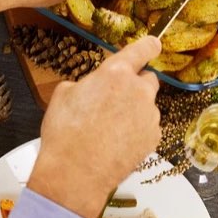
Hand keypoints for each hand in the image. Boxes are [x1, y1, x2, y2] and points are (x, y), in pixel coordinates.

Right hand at [28, 37, 161, 217]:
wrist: (75, 173)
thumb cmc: (65, 133)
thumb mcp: (63, 95)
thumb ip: (86, 83)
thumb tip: (92, 87)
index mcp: (116, 73)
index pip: (142, 49)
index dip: (148, 46)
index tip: (153, 44)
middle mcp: (139, 91)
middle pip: (147, 79)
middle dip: (135, 86)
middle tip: (114, 100)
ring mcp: (149, 116)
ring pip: (147, 106)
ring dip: (135, 111)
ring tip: (110, 129)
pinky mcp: (154, 138)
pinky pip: (148, 128)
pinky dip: (137, 132)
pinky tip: (117, 142)